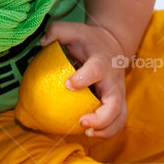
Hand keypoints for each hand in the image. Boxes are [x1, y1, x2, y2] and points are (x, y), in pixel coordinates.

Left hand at [39, 21, 128, 138]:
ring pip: (120, 117)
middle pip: (115, 102)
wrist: (113, 45)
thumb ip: (57, 31)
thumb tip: (42, 42)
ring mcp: (119, 94)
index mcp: (101, 61)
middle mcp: (113, 80)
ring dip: (106, 130)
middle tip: (82, 121)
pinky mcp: (119, 104)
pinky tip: (88, 134)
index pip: (96, 70)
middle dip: (102, 117)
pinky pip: (118, 122)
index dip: (84, 78)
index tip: (68, 85)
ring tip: (87, 133)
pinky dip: (107, 132)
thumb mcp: (73, 29)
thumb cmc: (87, 40)